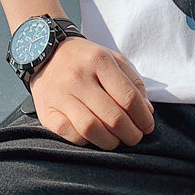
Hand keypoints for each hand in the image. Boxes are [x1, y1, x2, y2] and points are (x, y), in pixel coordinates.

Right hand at [29, 36, 154, 149]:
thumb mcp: (113, 59)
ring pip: (91, 128)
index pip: (128, 97)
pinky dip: (86, 141)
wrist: (46, 53)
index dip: (142, 117)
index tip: (148, 126)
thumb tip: (147, 111)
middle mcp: (79, 77)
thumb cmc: (86, 59)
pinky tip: (94, 137)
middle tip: (136, 137)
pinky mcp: (46, 112)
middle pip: (112, 116)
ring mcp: (61, 96)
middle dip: (130, 133)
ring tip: (117, 141)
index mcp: (99, 61)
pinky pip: (69, 135)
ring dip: (110, 141)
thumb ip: (133, 82)